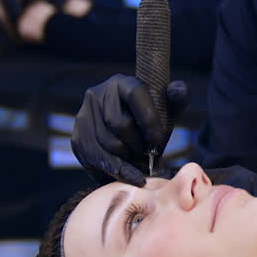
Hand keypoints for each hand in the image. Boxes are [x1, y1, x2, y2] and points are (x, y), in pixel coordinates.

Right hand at [72, 75, 188, 185]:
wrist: (127, 138)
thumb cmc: (150, 122)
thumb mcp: (165, 110)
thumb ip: (175, 99)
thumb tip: (178, 88)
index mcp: (122, 83)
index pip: (136, 95)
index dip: (149, 120)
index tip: (159, 142)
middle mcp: (98, 94)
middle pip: (120, 123)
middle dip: (138, 145)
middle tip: (150, 156)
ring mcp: (84, 115)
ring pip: (109, 143)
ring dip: (128, 158)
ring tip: (140, 163)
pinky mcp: (78, 137)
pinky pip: (96, 158)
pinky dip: (115, 170)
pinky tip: (129, 174)